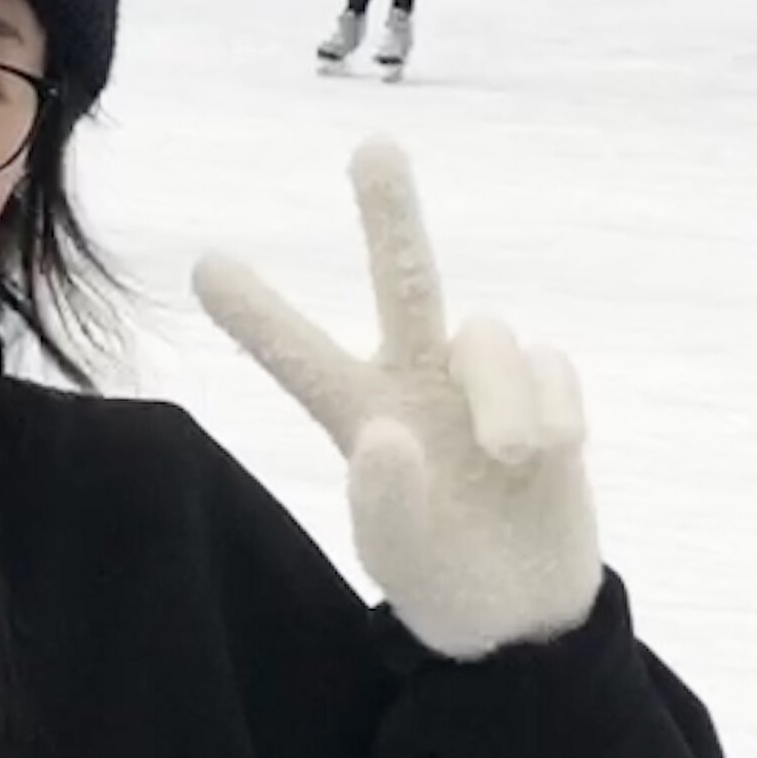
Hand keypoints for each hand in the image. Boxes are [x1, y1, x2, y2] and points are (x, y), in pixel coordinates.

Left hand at [193, 140, 604, 661]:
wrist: (526, 611)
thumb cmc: (440, 574)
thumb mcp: (398, 559)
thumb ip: (384, 504)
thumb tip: (389, 435)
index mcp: (359, 415)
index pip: (301, 356)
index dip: (258, 315)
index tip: (203, 265)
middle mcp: (415, 379)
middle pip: (404, 278)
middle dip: (390, 213)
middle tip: (374, 146)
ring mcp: (480, 382)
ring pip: (488, 335)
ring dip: (501, 395)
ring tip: (509, 456)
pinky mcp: (545, 392)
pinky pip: (550, 364)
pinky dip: (553, 408)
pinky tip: (551, 457)